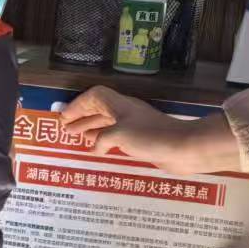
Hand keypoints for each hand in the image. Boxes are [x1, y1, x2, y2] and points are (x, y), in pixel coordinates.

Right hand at [59, 86, 210, 173]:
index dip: (78, 105)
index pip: (95, 96)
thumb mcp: (119, 135)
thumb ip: (101, 139)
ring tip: (78, 138)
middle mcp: (126, 112)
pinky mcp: (142, 140)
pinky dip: (104, 141)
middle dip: (82, 117)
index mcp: (120, 105)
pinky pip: (116, 137)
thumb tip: (94, 147)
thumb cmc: (150, 137)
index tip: (65, 117)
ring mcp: (135, 126)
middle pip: (100, 109)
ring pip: (108, 123)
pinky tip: (99, 151)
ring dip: (92, 129)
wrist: (183, 148)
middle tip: (66, 129)